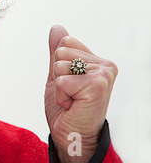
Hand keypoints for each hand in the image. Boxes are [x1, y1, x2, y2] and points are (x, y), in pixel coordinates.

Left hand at [45, 25, 117, 162]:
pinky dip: (61, 96)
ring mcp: (103, 75)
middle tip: (70, 94)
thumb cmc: (67, 109)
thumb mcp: (58, 75)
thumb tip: (56, 27)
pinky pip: (61, 81)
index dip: (58, 64)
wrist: (72, 135)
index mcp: (97, 60)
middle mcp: (105, 65)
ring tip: (72, 100)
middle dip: (58, 75)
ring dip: (59, 88)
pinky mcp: (97, 86)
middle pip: (61, 51)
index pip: (65, 42)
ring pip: (59, 65)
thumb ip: (58, 52)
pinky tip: (73, 106)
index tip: (69, 84)